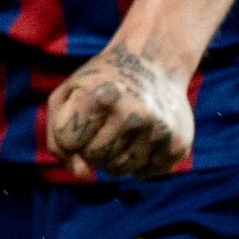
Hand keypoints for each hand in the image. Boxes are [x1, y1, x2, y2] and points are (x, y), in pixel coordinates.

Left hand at [45, 46, 196, 179]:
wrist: (154, 62)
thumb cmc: (102, 84)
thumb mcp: (69, 95)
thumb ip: (59, 140)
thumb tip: (84, 176)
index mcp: (102, 95)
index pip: (68, 140)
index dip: (71, 132)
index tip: (82, 114)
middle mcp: (134, 113)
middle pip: (94, 157)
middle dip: (93, 145)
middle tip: (106, 120)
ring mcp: (159, 130)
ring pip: (119, 169)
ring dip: (114, 155)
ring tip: (124, 128)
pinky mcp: (178, 144)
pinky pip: (143, 173)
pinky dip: (137, 160)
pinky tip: (142, 135)